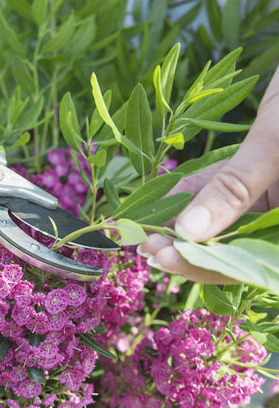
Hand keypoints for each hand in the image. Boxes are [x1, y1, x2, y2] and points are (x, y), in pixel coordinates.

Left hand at [140, 66, 278, 281]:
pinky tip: (161, 198)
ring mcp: (273, 199)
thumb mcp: (278, 142)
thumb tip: (187, 232)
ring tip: (144, 226)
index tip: (163, 257)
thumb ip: (235, 188)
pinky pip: (226, 191)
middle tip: (143, 244)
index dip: (204, 265)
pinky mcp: (262, 175)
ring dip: (184, 224)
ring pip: (225, 223)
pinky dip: (195, 195)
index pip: (249, 265)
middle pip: (233, 249)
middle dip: (187, 249)